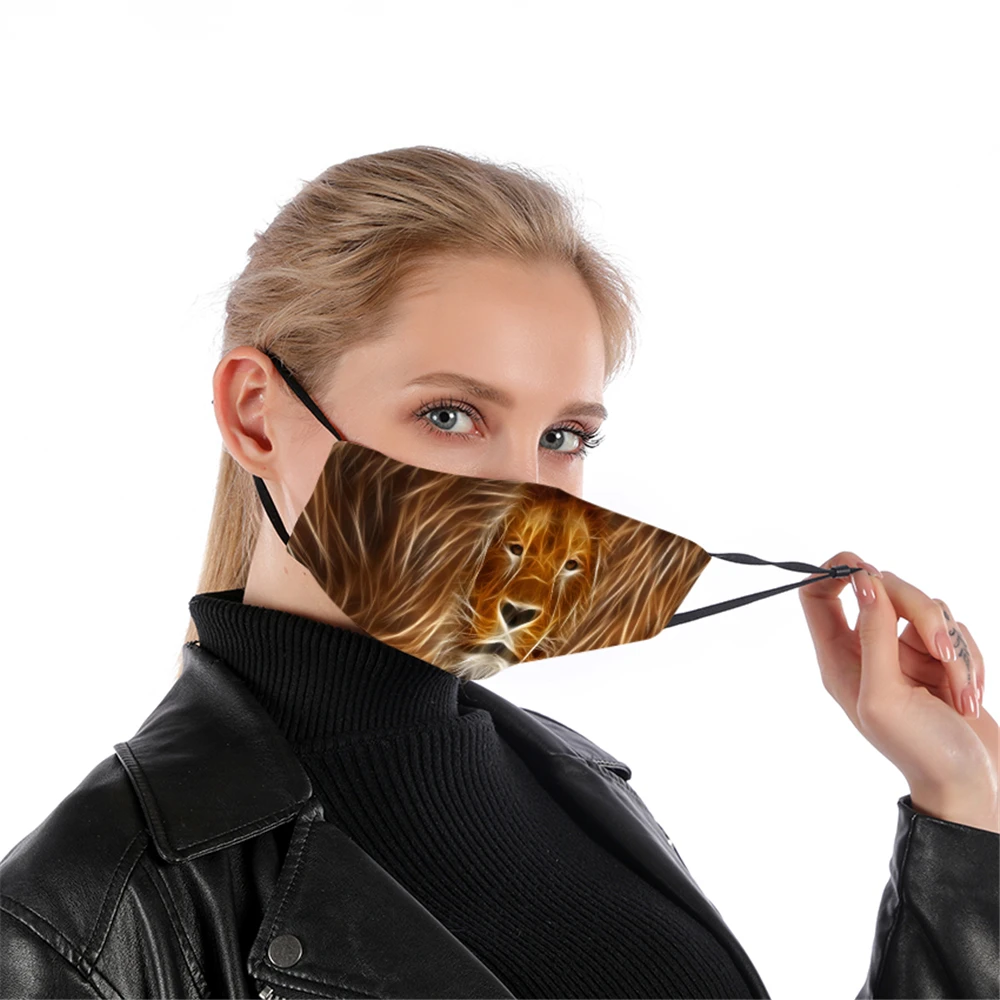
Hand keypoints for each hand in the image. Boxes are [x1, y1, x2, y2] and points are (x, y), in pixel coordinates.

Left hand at [798, 551, 997, 832]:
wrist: (972, 786)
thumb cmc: (921, 751)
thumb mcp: (885, 695)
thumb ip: (872, 634)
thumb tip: (862, 580)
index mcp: (838, 658)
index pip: (816, 595)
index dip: (835, 572)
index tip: (865, 568)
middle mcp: (866, 649)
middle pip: (883, 589)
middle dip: (921, 614)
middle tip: (942, 653)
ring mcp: (903, 653)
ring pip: (925, 607)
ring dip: (952, 648)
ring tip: (960, 694)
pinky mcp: (938, 658)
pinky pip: (954, 630)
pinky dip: (969, 659)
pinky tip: (969, 696)